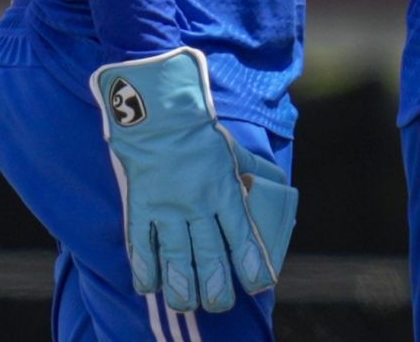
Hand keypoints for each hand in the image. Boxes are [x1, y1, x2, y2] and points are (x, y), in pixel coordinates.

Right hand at [92, 48, 288, 311]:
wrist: (161, 115)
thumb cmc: (202, 136)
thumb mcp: (236, 152)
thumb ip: (255, 174)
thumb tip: (279, 186)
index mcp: (224, 190)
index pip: (240, 235)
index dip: (249, 263)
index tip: (258, 285)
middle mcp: (197, 204)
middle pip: (207, 252)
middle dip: (214, 284)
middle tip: (219, 305)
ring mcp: (167, 207)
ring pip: (175, 254)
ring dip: (181, 284)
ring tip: (185, 305)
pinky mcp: (141, 206)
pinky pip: (141, 243)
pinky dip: (145, 267)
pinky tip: (149, 287)